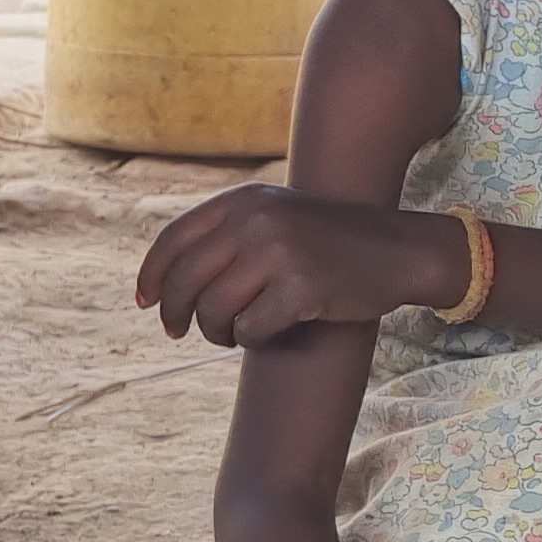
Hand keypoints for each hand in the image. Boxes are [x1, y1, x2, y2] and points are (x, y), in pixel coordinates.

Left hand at [139, 187, 454, 345]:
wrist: (395, 249)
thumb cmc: (325, 242)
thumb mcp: (272, 217)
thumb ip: (224, 236)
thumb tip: (162, 283)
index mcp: (242, 201)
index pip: (174, 239)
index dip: (152, 276)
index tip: (145, 303)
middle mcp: (256, 220)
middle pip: (185, 279)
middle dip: (175, 313)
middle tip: (179, 332)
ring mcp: (279, 252)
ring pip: (213, 309)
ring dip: (215, 332)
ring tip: (231, 334)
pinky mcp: (302, 288)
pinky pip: (250, 330)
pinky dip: (251, 340)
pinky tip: (267, 332)